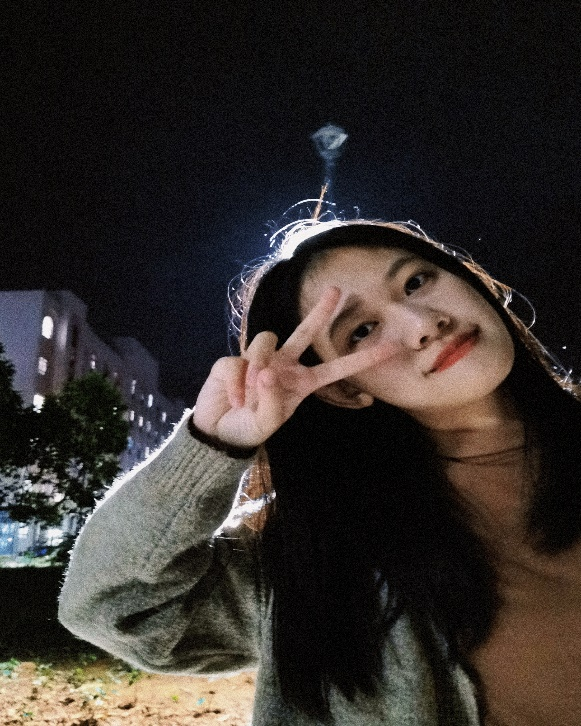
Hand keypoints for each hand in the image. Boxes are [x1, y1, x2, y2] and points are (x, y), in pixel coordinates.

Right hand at [193, 288, 393, 447]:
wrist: (216, 432)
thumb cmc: (248, 429)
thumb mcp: (267, 424)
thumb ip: (272, 401)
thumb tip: (265, 371)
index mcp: (300, 383)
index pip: (335, 370)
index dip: (362, 360)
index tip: (390, 349)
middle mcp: (283, 365)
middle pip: (305, 332)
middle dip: (320, 311)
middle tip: (336, 290)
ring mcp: (258, 360)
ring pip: (266, 342)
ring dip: (256, 372)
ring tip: (247, 398)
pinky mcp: (232, 360)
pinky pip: (237, 364)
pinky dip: (236, 385)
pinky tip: (233, 399)